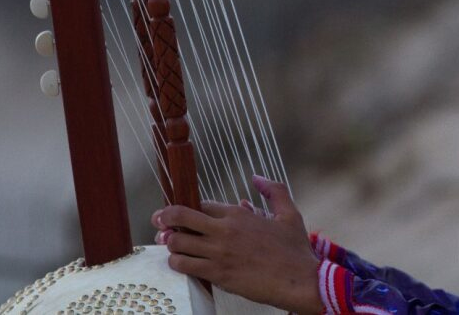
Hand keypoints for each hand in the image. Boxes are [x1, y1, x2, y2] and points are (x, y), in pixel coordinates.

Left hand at [152, 175, 321, 313]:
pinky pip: (185, 265)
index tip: (179, 212)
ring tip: (171, 245)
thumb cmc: (295, 249)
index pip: (200, 204)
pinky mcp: (217, 274)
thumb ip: (274, 191)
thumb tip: (257, 177)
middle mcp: (224, 231)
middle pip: (181, 217)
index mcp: (239, 214)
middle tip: (158, 221)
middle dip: (165, 217)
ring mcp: (219, 253)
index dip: (187, 207)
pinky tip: (180, 262)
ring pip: (178, 243)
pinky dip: (177, 262)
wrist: (299, 280)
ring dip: (170, 243)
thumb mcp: (290, 214)